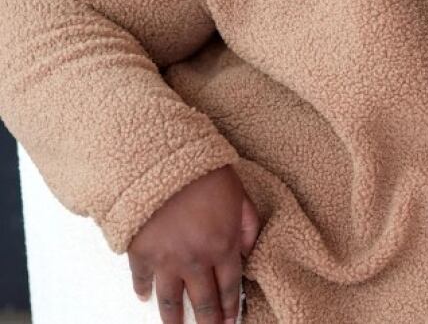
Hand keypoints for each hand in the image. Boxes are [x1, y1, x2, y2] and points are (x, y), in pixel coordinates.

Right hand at [127, 164, 261, 323]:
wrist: (161, 157)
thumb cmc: (203, 169)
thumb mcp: (238, 192)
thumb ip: (248, 225)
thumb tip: (250, 251)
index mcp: (223, 245)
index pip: (230, 287)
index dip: (230, 308)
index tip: (230, 322)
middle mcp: (195, 259)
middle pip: (204, 302)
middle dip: (208, 322)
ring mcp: (166, 260)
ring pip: (171, 302)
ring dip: (175, 321)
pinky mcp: (140, 253)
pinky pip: (141, 280)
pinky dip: (142, 291)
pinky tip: (144, 298)